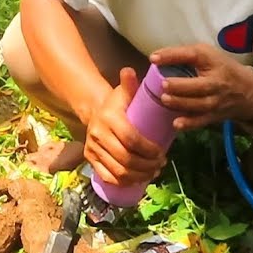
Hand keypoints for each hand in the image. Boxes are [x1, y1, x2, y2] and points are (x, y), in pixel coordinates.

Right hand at [84, 68, 166, 187]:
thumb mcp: (123, 92)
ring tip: (153, 172)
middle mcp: (98, 134)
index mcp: (109, 118)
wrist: (94, 111)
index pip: (131, 139)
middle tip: (161, 164)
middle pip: (126, 159)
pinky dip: (124, 182)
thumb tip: (129, 70)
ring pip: (118, 171)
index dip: (148, 150)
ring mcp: (92, 149)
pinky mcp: (90, 159)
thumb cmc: (116, 103)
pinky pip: (107, 177)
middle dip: (147, 165)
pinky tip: (138, 180)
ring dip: (139, 176)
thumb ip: (129, 84)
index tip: (162, 153)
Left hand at [150, 44, 252, 131]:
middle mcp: (216, 82)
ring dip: (181, 103)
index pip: (193, 56)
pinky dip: (190, 124)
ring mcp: (216, 101)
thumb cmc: (220, 68)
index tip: (153, 58)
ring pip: (199, 104)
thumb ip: (182, 55)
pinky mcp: (214, 115)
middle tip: (163, 84)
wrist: (248, 91)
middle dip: (181, 86)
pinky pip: (201, 121)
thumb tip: (154, 59)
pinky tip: (176, 124)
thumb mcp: (206, 54)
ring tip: (165, 100)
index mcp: (211, 61)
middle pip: (199, 85)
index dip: (173, 56)